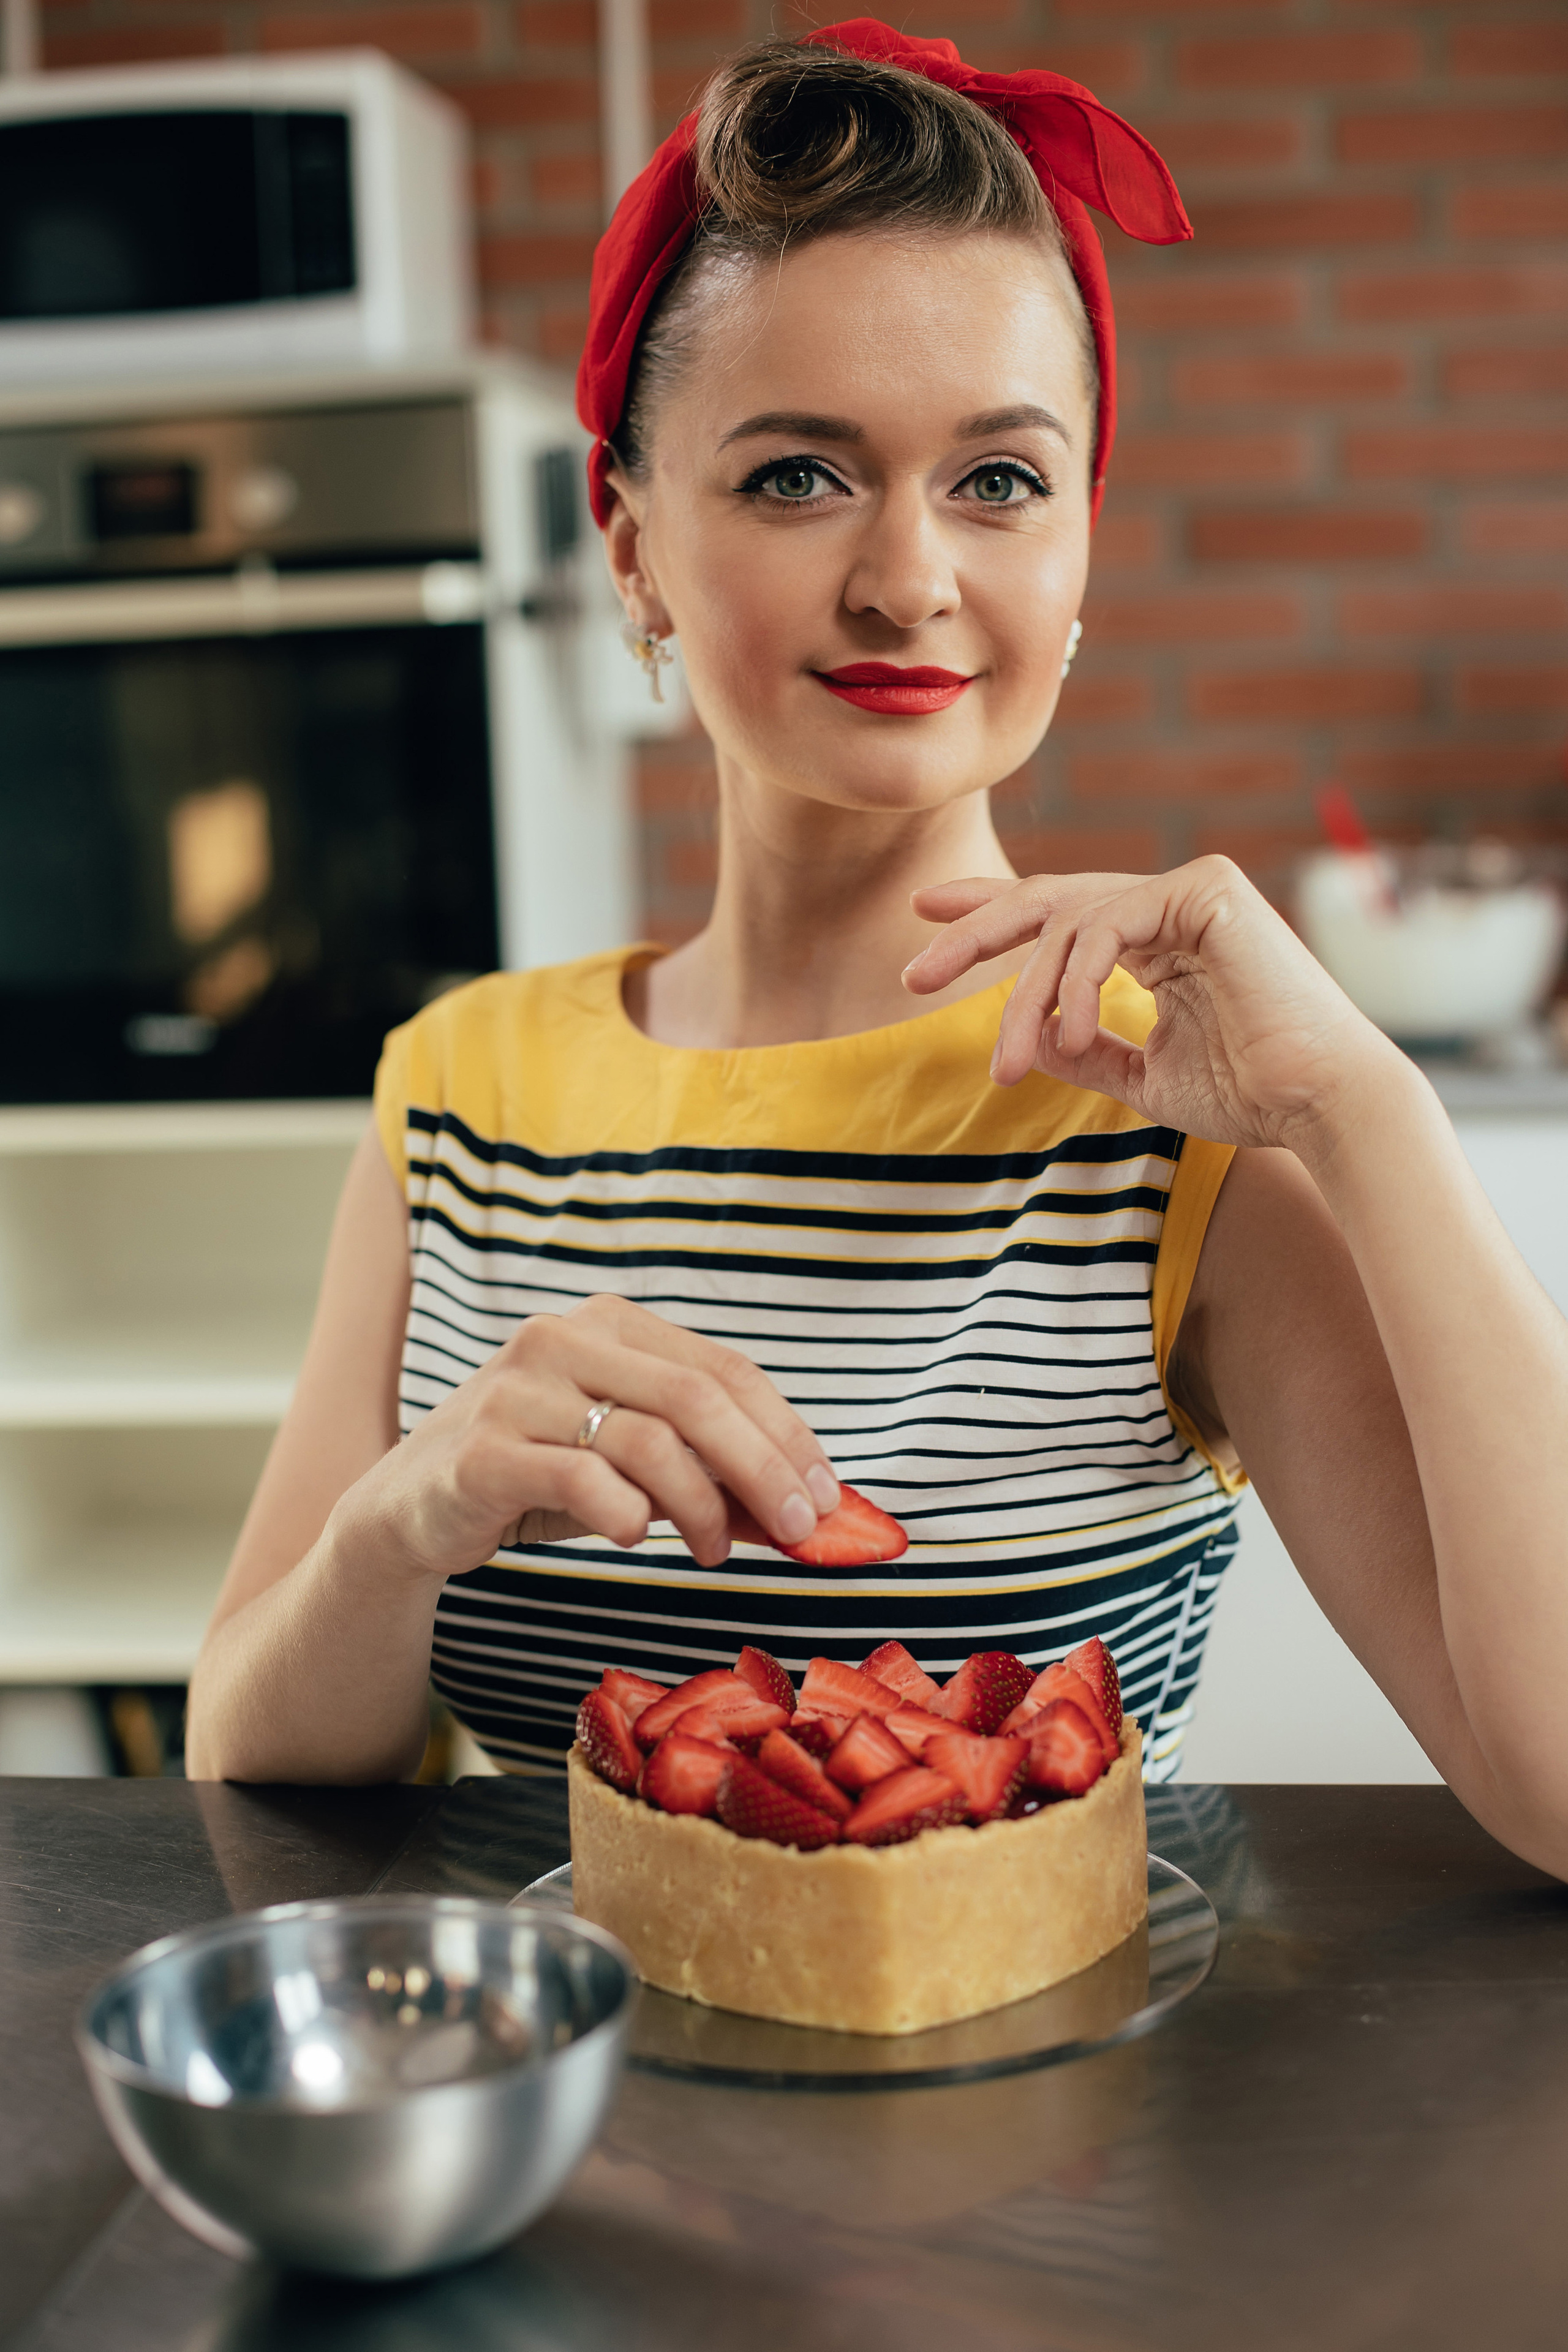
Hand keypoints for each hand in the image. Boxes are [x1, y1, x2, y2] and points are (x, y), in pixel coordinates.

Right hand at [329, 1294, 840, 1582]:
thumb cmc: (536, 1478)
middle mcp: (562, 1339)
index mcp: (608, 1324)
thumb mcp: (629, 1466)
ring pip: (647, 1440)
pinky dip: (628, 1515)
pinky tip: (637, 1535)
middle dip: (763, 1467)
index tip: (826, 1494)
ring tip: (713, 1551)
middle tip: (799, 1528)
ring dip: (701, 1507)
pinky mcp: (483, 1451)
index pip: (723, 1370)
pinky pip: (583, 1481)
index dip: (785, 1432)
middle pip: (695, 1397)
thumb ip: (708, 1474)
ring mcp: (517, 1391)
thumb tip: (805, 1514)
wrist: (408, 1509)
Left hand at [902, 857, 1397, 1154]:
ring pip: (1068, 925)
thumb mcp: (1146, 1077)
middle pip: (1048, 901)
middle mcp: (1171, 903)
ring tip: (1011, 1066)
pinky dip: (1077, 983)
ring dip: (1027, 1001)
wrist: (1318, 1105)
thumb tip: (1030, 1043)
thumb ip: (1091, 1053)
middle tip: (914, 973)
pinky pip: (1107, 925)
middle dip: (973, 934)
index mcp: (1157, 938)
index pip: (1059, 911)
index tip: (925, 914)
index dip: (988, 910)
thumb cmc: (1250, 1095)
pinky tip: (1069, 1037)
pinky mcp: (1207, 891)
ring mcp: (1190, 889)